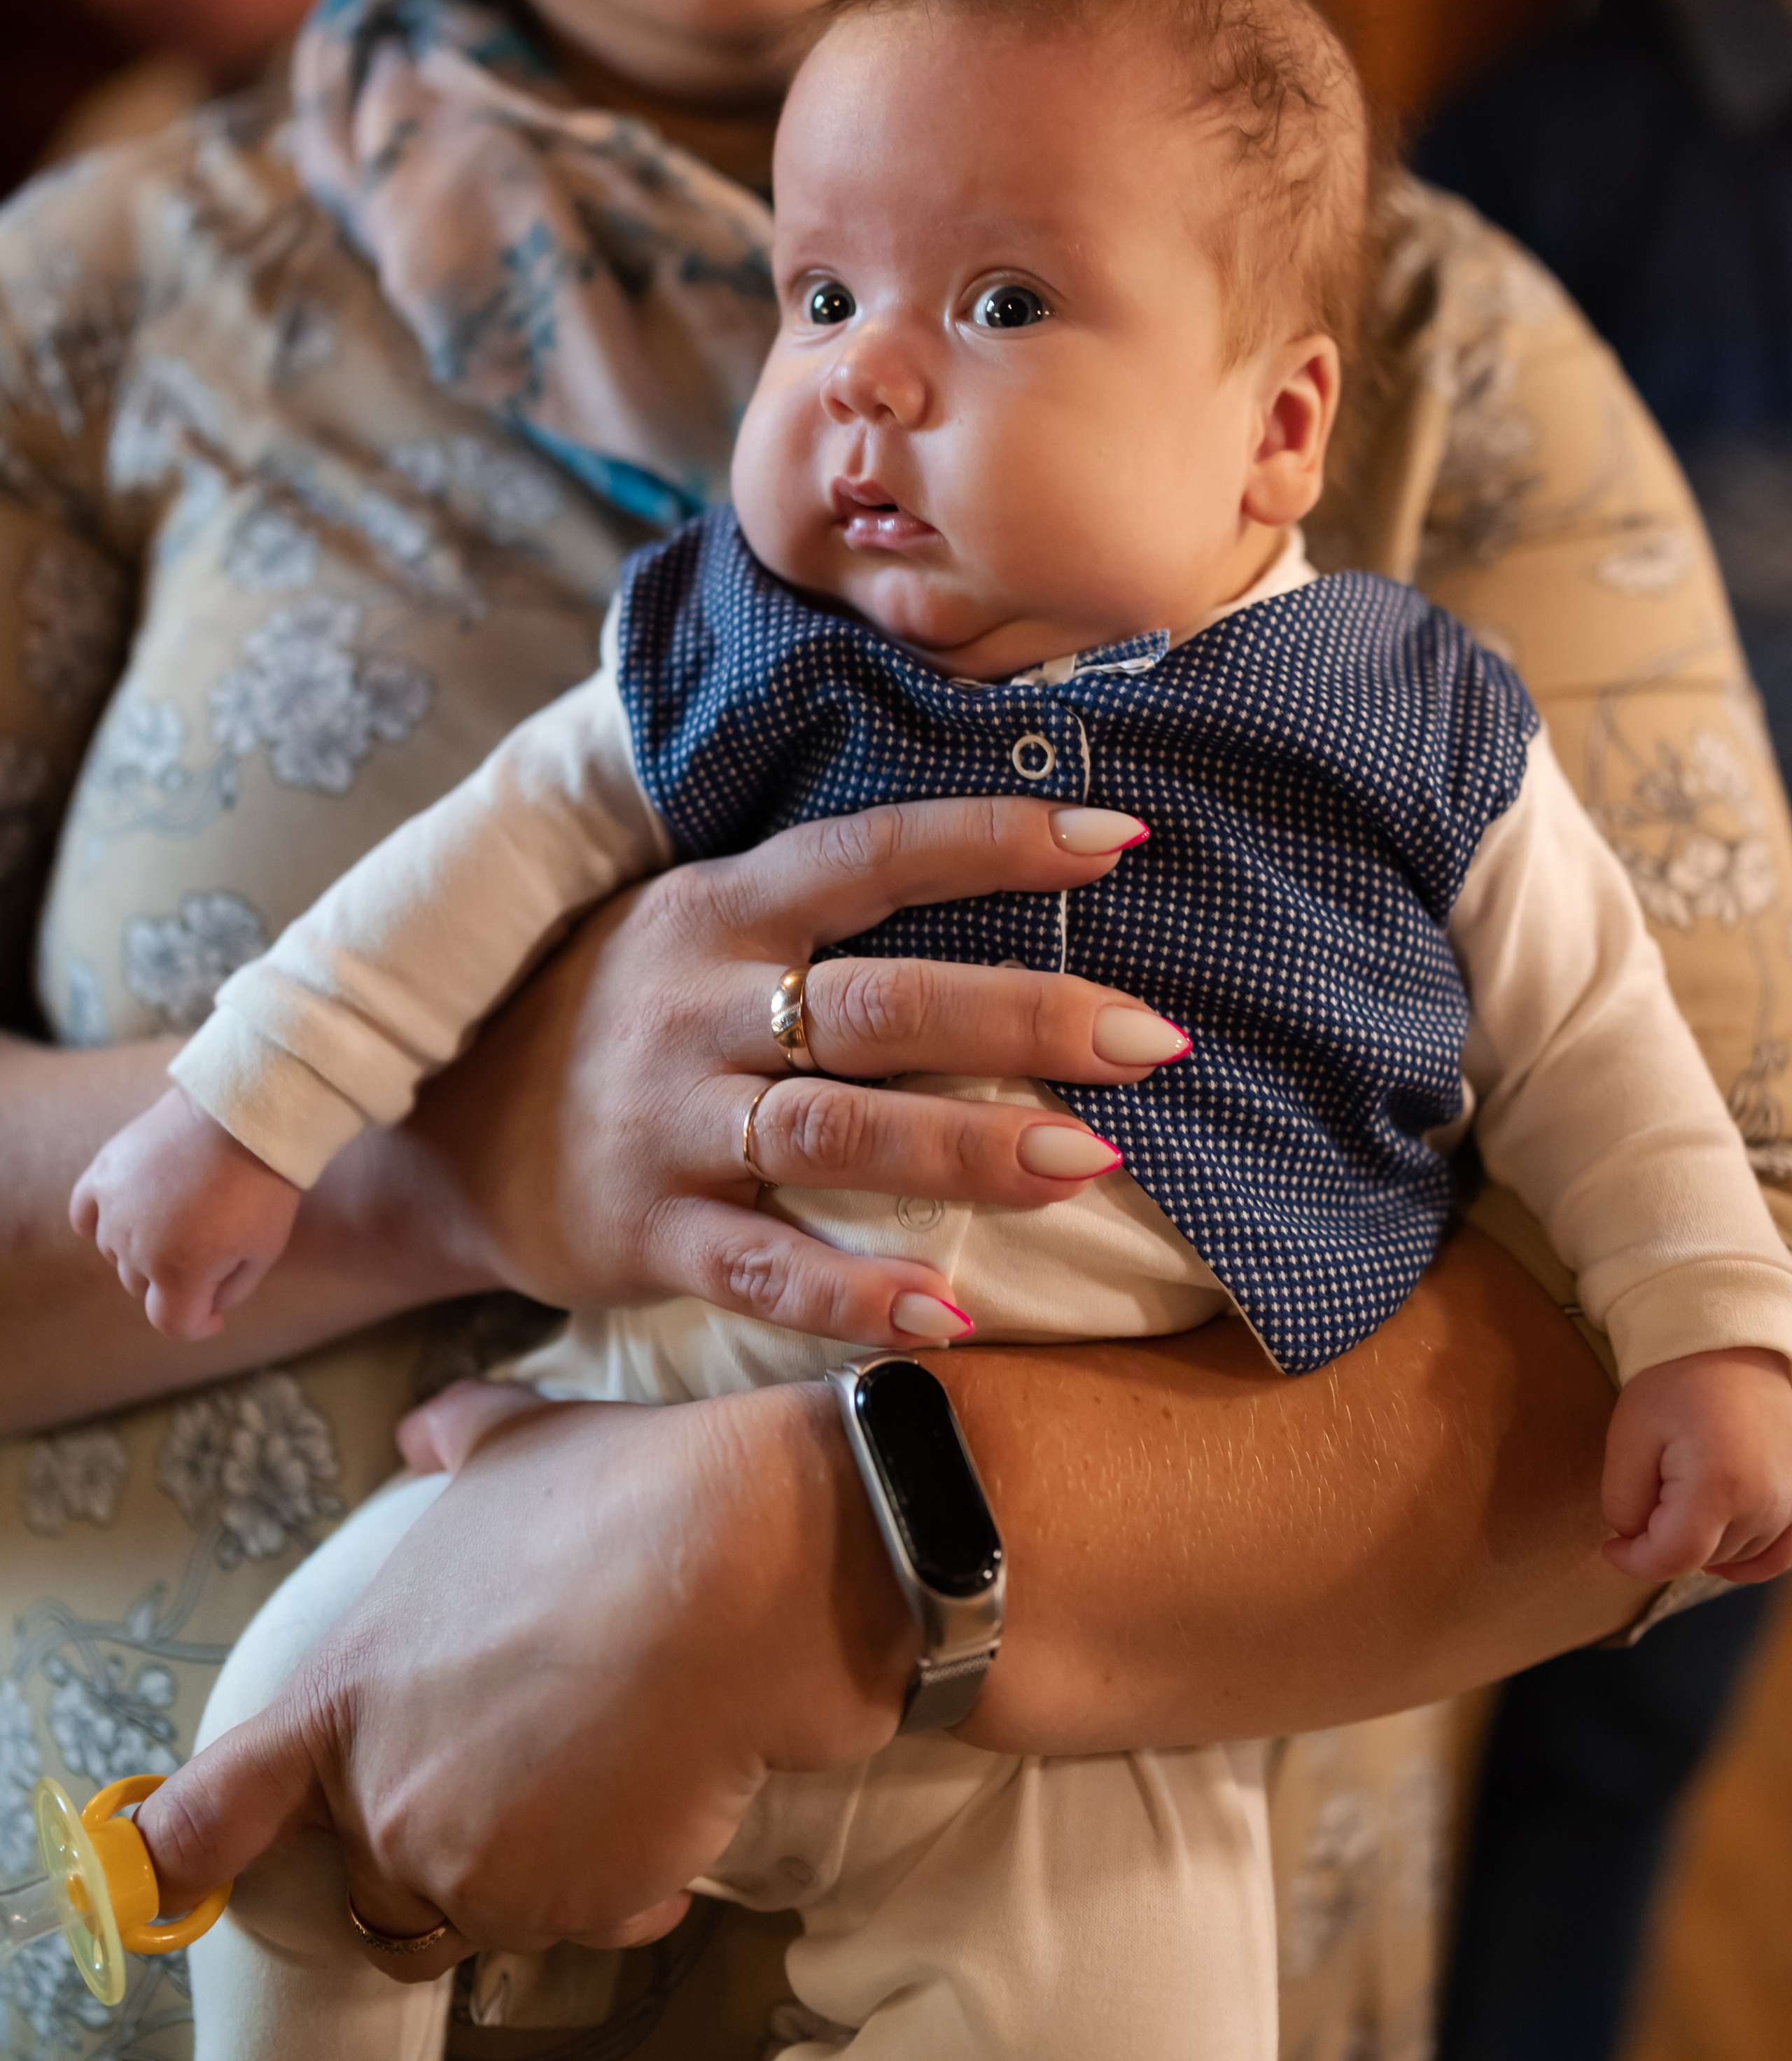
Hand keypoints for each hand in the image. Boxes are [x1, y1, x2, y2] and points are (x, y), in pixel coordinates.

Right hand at [70, 1085, 300, 1340]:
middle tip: (207, 1249)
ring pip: (116, 1253)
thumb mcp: (265, 1248)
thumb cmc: (263, 1183)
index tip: (212, 1314)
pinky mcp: (104, 1172)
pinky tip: (126, 1217)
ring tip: (179, 1220)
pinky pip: (85, 1214)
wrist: (247, 1113)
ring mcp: (114, 1210)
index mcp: (179, 1273)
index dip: (196, 1324)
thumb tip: (207, 1306)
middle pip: (144, 1286)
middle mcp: (136, 1249)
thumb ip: (231, 1290)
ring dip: (142, 1250)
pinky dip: (99, 1222)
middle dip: (175, 1281)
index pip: (171, 1323)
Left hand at [133, 1388, 911, 1971]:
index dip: (185, 1849)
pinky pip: (594, 1911)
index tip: (170, 1869)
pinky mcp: (573, 1904)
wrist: (748, 1564)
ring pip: (499, 1897)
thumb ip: (453, 1438)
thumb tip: (422, 1425)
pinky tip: (679, 1777)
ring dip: (555, 1851)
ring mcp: (475, 1863)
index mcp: (347, 1693)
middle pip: (383, 1874)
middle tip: (538, 1752)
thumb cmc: (630, 1495)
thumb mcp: (520, 1440)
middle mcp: (388, 1797)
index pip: (214, 1813)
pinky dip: (635, 1869)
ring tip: (626, 1745)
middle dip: (454, 1829)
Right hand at [386, 795, 1185, 1347]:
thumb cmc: (614, 1014)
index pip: (874, 856)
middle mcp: (694, 1006)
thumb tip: (1008, 869)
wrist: (444, 1136)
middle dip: (1023, 1017)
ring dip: (966, 1149)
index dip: (996, 840)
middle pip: (878, 1003)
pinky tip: (956, 1316)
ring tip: (1084, 1161)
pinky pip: (763, 1270)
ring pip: (834, 1133)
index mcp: (719, 909)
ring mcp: (667, 1123)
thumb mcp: (690, 926)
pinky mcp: (646, 1233)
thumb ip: (817, 907)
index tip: (1123, 839)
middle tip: (1152, 1039)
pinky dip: (858, 1297)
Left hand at [1601, 1345, 1791, 1581]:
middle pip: (1702, 1558)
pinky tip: (1718, 1549)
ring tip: (1679, 1494)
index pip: (1674, 1557)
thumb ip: (1624, 1502)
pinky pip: (1778, 1555)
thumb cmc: (1674, 1383)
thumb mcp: (1628, 1436)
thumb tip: (1635, 1540)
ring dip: (1700, 1545)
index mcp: (1719, 1486)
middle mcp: (1767, 1502)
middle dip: (1663, 1542)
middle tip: (1645, 1495)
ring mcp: (1791, 1503)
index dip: (1634, 1561)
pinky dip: (1747, 1560)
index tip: (1611, 1547)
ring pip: (1734, 1558)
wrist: (1728, 1346)